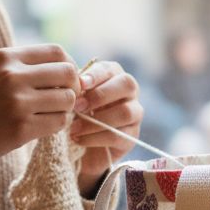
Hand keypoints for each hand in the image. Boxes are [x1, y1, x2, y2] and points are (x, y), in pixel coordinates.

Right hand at [0, 45, 78, 171]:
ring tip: (49, 114)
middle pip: (68, 73)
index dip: (68, 66)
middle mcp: (12, 76)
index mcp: (5, 57)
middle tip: (63, 99)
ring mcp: (18, 102)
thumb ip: (21, 67)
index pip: (57, 52)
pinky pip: (58, 122)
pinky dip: (56, 125)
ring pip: (67, 100)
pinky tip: (42, 127)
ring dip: (64, 109)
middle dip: (72, 87)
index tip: (64, 80)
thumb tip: (64, 69)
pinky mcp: (21, 129)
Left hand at [69, 61, 142, 195]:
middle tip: (77, 107)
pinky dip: (95, 138)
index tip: (79, 84)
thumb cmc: (78, 110)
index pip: (110, 69)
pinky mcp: (131, 136)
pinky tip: (78, 139)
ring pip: (125, 112)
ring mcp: (135, 114)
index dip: (96, 75)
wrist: (82, 140)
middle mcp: (130, 91)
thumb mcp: (76, 96)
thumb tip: (77, 84)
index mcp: (115, 75)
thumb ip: (78, 88)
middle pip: (127, 85)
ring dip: (96, 121)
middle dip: (100, 95)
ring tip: (73, 128)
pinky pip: (118, 136)